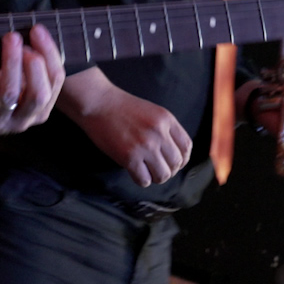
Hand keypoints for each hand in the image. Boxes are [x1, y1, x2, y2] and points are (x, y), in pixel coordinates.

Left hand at [0, 24, 64, 138]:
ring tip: (9, 38)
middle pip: (38, 94)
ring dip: (11, 62)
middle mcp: (23, 120)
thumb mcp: (15, 83)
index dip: (49, 53)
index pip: (55, 81)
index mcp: (39, 109)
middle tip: (20, 38)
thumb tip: (35, 32)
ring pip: (10, 93)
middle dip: (34, 64)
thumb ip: (28, 65)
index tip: (37, 29)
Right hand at [58, 67, 191, 187]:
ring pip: (163, 175)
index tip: (172, 162)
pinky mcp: (129, 157)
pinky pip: (144, 180)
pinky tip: (134, 171)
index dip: (182, 159)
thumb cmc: (121, 107)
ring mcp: (145, 146)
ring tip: (146, 170)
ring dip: (155, 177)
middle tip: (156, 168)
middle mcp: (159, 133)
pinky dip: (140, 179)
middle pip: (176, 164)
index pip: (186, 147)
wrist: (97, 102)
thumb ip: (165, 129)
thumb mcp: (151, 111)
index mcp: (166, 119)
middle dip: (168, 169)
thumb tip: (173, 153)